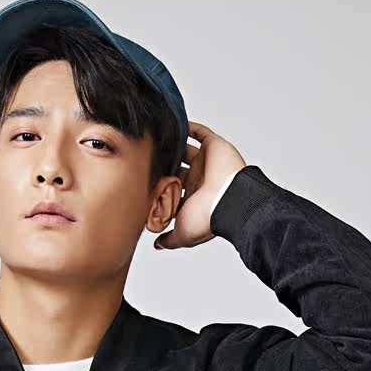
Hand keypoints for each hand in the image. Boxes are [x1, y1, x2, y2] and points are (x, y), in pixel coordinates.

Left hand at [154, 121, 245, 249]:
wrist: (230, 201)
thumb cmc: (208, 218)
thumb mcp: (183, 234)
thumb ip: (169, 239)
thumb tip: (158, 244)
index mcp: (192, 198)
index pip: (172, 190)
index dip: (158, 187)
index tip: (140, 184)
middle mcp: (199, 180)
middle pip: (176, 169)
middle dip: (162, 165)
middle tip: (144, 160)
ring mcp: (206, 163)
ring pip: (185, 150)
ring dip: (172, 147)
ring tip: (155, 140)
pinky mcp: (214, 147)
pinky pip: (200, 133)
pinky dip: (188, 128)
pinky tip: (172, 126)